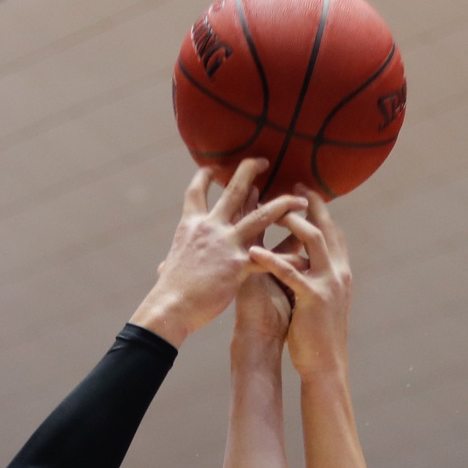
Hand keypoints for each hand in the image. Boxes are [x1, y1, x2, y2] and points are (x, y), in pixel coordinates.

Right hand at [134, 161, 305, 347]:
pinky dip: (289, 258)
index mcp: (191, 225)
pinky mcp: (238, 266)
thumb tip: (163, 268)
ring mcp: (226, 245)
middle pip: (233, 191)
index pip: (196, 193)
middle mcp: (210, 228)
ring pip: (260, 217)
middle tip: (264, 160)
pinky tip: (305, 256)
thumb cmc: (170, 293)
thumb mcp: (169, 268)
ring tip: (301, 200)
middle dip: (249, 172)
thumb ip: (172, 262)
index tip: (213, 167)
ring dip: (283, 205)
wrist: (171, 307)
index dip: (203, 177)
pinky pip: (271, 259)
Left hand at [245, 189, 350, 378]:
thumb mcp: (318, 298)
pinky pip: (291, 272)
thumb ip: (313, 276)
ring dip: (295, 222)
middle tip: (293, 184)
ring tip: (275, 207)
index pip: (332, 232)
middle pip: (326, 228)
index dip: (319, 210)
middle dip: (310, 204)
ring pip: (314, 241)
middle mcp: (340, 273)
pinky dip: (272, 259)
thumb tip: (300, 259)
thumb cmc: (317, 334)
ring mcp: (329, 284)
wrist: (324, 364)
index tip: (304, 190)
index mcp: (340, 272)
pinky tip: (253, 250)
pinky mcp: (314, 298)